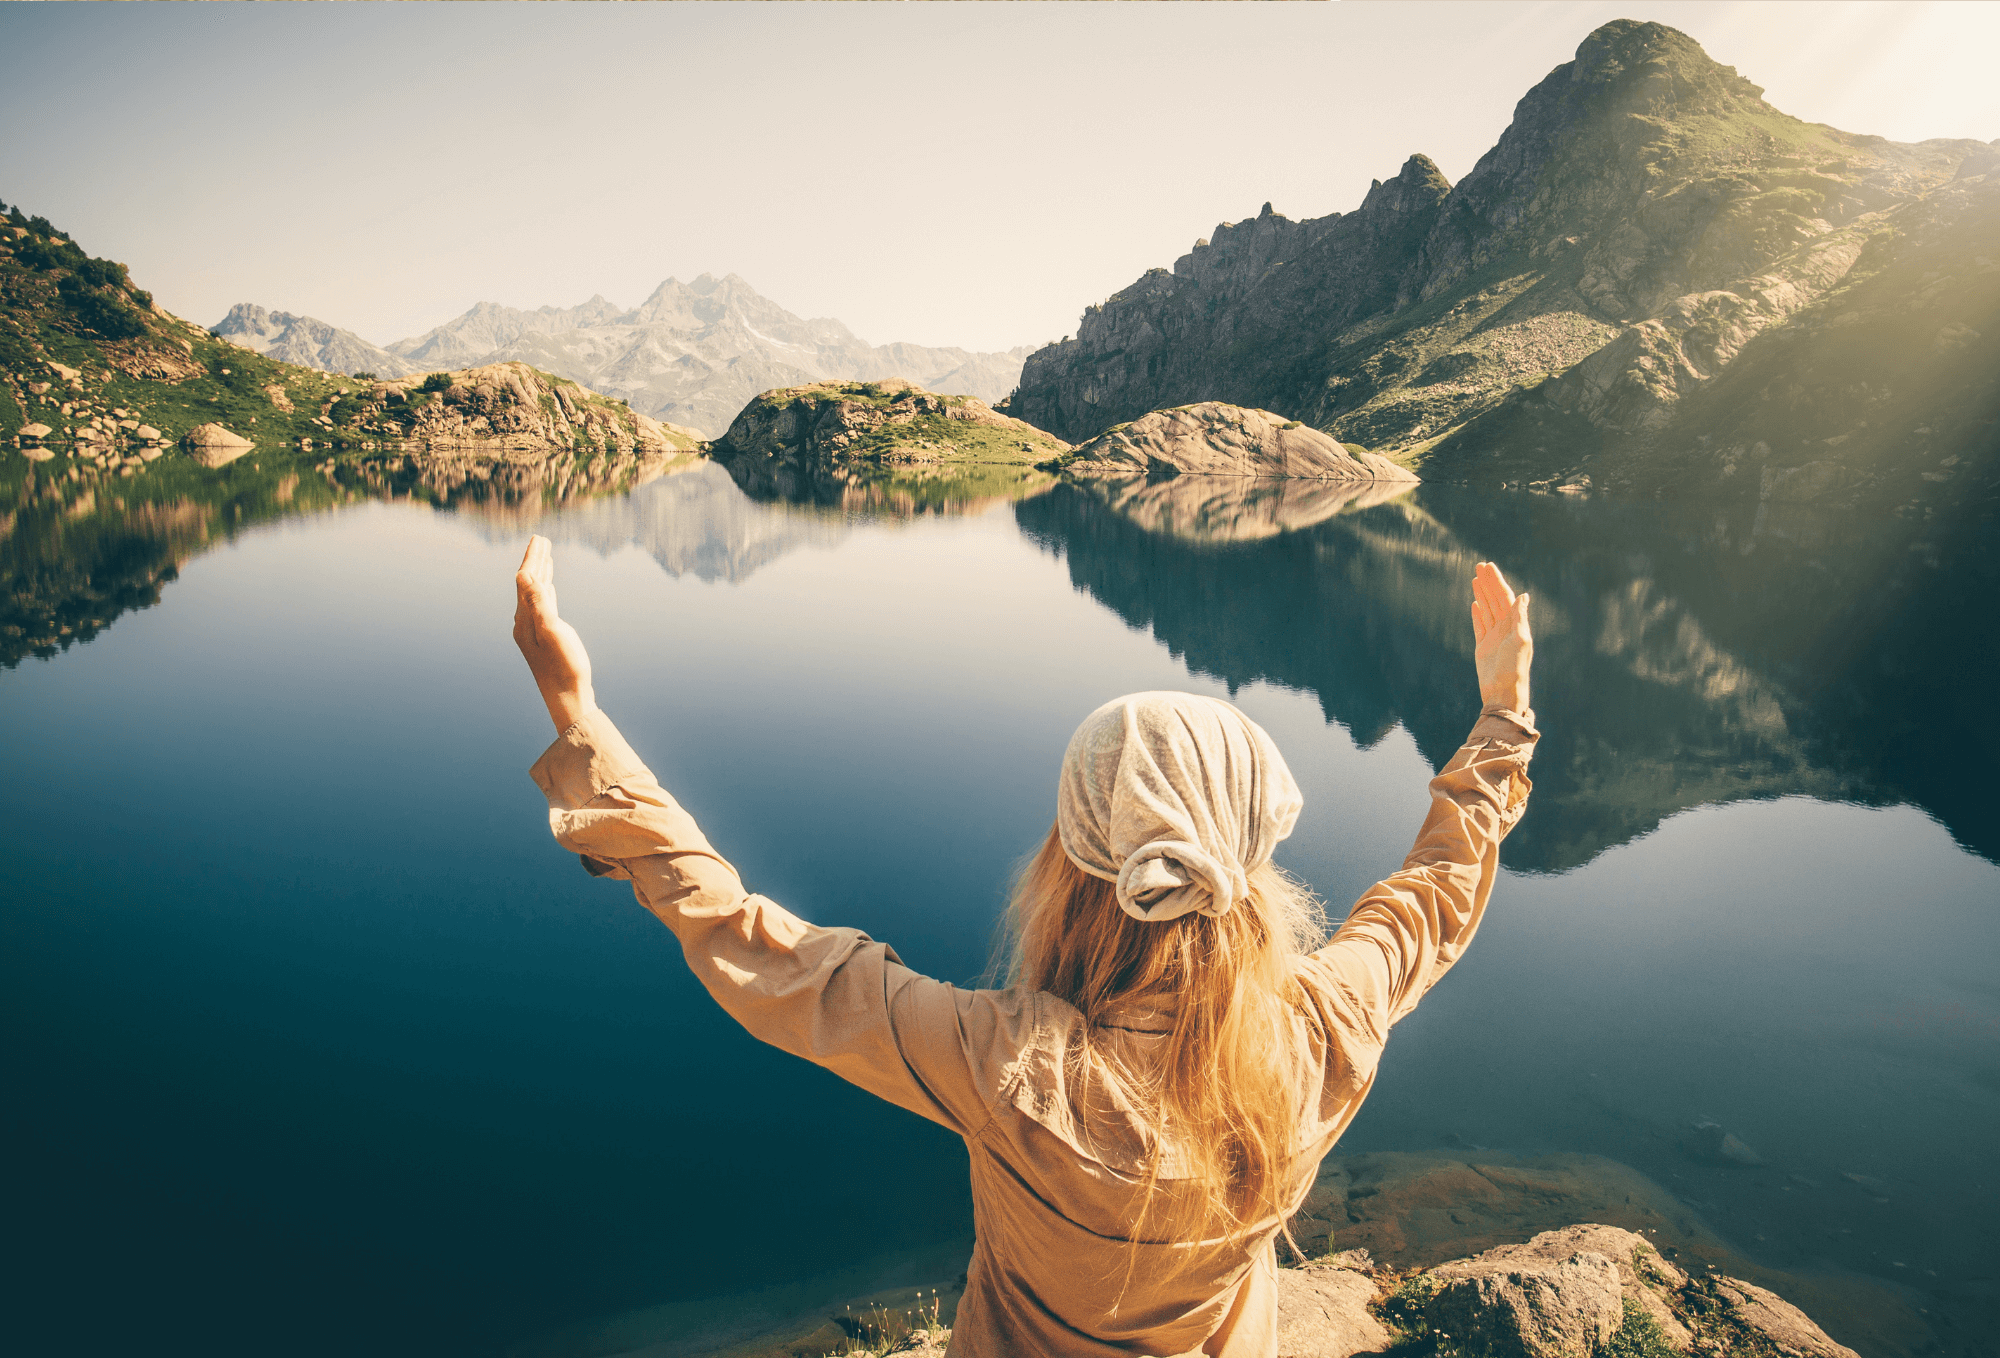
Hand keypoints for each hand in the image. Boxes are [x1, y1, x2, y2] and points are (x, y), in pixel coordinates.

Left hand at [513, 535, 596, 733]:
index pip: (526, 580)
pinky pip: (543, 605)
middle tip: (541, 539)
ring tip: (546, 556)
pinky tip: (549, 587)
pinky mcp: (546, 637)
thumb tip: (523, 575)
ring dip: (541, 573)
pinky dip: (546, 590)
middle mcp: (526, 622)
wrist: (568, 699)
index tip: (539, 538)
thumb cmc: (564, 667)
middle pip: (529, 584)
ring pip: (536, 593)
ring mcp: (535, 630)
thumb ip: (538, 602)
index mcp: (525, 619)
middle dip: (535, 560)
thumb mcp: (552, 631)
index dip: (532, 558)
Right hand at [1470, 561, 1531, 712]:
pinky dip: (1477, 613)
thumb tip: (1524, 595)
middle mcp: (1505, 628)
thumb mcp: (1520, 640)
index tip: (1489, 567)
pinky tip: (1474, 603)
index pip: (1506, 597)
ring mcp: (1493, 637)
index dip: (1498, 581)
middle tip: (1479, 565)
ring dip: (1482, 593)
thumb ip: (1520, 617)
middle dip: (1488, 583)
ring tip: (1475, 578)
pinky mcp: (1483, 647)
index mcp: (1516, 624)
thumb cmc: (1514, 668)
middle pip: (1495, 600)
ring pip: (1487, 609)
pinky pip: (1480, 625)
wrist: (1502, 693)